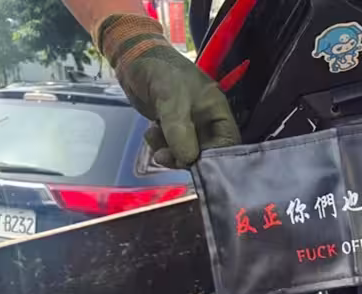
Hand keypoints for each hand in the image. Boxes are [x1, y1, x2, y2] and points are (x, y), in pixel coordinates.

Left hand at [96, 14, 239, 167]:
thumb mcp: (172, 100)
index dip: (216, 157)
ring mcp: (189, 126)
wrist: (133, 60)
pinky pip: (172, 147)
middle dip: (186, 158)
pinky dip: (160, 146)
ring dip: (170, 152)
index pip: (228, 142)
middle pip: (207, 152)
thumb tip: (188, 160)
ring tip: (154, 136)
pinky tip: (151, 132)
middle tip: (165, 157)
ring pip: (187, 152)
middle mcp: (207, 121)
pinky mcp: (172, 129)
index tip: (195, 165)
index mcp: (217, 111)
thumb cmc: (161, 73)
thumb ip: (180, 132)